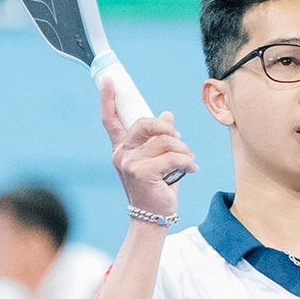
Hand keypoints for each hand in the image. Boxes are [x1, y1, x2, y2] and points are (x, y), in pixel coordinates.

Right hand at [99, 82, 195, 215]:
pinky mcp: (141, 173)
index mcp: (122, 148)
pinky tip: (191, 170)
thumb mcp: (160, 159)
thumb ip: (160, 138)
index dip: (108, 99)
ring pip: (165, 141)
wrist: (153, 218)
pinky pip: (172, 157)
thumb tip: (167, 115)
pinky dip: (187, 162)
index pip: (111, 120)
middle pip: (146, 123)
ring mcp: (130, 163)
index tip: (108, 80)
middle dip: (168, 129)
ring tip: (189, 160)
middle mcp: (122, 153)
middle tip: (180, 140)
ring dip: (183, 149)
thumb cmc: (156, 189)